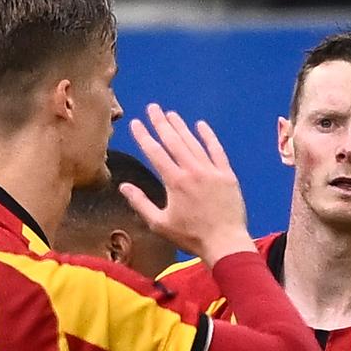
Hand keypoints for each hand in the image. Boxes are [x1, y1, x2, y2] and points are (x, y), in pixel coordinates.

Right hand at [121, 104, 252, 263]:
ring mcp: (211, 170)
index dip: (144, 136)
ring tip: (171, 114)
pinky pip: (216, 150)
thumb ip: (141, 203)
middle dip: (161, 123)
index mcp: (174, 182)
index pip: (155, 153)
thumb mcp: (160, 224)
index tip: (135, 123)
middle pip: (174, 141)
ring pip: (193, 143)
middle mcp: (192, 171)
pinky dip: (208, 137)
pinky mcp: (227, 174)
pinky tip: (201, 125)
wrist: (225, 242)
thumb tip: (123, 187)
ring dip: (181, 127)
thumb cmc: (190, 236)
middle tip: (152, 107)